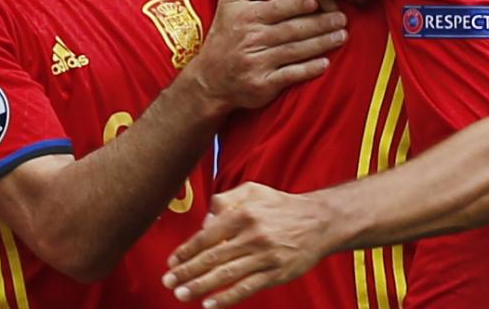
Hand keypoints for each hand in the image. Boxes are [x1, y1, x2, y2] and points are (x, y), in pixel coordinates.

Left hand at [164, 183, 336, 306]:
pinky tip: (210, 304)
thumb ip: (225, 200)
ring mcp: (265, 256)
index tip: (171, 261)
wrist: (320, 221)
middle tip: (168, 282)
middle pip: (212, 257)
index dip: (186, 250)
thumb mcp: (253, 191)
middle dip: (186, 271)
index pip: (207, 235)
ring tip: (181, 294)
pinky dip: (227, 298)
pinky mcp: (276, 273)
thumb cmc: (282, 206)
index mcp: (244, 214)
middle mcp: (253, 235)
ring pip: (226, 275)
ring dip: (200, 286)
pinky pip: (247, 288)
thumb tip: (204, 222)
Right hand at [187, 0, 347, 114]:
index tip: (320, 1)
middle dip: (321, 24)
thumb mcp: (231, 1)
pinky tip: (325, 63)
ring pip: (295, 51)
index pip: (279, 8)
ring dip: (321, 44)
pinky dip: (308, 70)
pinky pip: (290, 75)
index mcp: (247, 16)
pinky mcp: (263, 85)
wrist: (209, 78)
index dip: (301, 5)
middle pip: (293, 29)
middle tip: (343, 18)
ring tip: (342, 36)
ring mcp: (258, 63)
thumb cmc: (223, 34)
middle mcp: (252, 38)